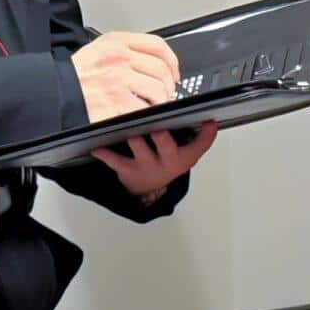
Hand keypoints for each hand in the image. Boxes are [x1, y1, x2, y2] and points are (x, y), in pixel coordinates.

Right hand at [71, 31, 180, 122]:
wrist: (54, 93)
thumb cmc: (75, 77)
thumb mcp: (97, 51)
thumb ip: (124, 52)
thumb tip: (154, 63)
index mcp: (115, 42)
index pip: (157, 45)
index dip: (172, 62)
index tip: (174, 73)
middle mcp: (118, 58)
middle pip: (162, 70)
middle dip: (168, 87)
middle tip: (164, 96)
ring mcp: (118, 80)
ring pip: (158, 90)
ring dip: (161, 103)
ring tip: (154, 108)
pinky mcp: (116, 102)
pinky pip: (145, 110)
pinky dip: (149, 117)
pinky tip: (143, 118)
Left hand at [93, 121, 217, 197]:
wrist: (149, 189)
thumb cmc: (165, 161)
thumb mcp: (186, 152)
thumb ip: (199, 137)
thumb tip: (211, 120)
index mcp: (182, 157)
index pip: (199, 146)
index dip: (206, 136)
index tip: (210, 123)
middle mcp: (166, 162)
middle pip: (168, 150)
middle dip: (164, 140)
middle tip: (161, 131)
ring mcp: (147, 166)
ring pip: (142, 151)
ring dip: (137, 142)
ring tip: (133, 134)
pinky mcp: (128, 169)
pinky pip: (116, 161)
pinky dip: (106, 155)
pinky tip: (98, 149)